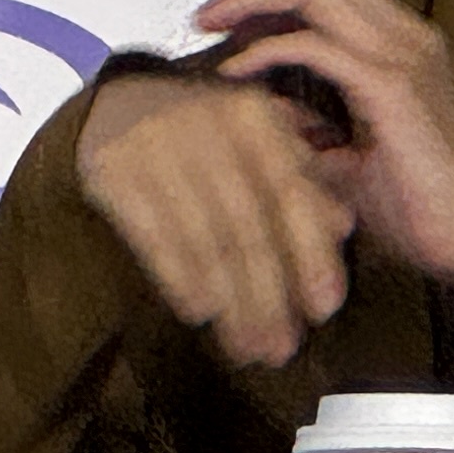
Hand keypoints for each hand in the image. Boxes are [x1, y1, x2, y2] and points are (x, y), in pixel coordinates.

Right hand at [75, 70, 354, 370]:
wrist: (119, 103)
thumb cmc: (208, 135)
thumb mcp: (261, 143)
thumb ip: (303, 181)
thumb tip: (341, 226)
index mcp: (253, 115)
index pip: (291, 194)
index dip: (311, 255)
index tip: (324, 309)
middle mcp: (205, 123)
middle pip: (246, 228)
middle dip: (268, 297)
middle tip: (280, 348)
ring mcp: (154, 145)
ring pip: (203, 241)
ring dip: (229, 304)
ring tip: (247, 347)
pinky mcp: (112, 169)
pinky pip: (153, 237)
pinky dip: (180, 278)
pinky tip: (200, 313)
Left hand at [197, 0, 453, 279]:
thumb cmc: (425, 206)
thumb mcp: (353, 160)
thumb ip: (313, 132)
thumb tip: (267, 115)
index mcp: (404, 46)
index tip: (231, 13)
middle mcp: (408, 37)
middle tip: (210, 9)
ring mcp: (403, 55)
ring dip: (254, 0)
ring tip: (212, 24)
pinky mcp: (390, 85)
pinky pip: (313, 46)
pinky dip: (266, 51)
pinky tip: (236, 72)